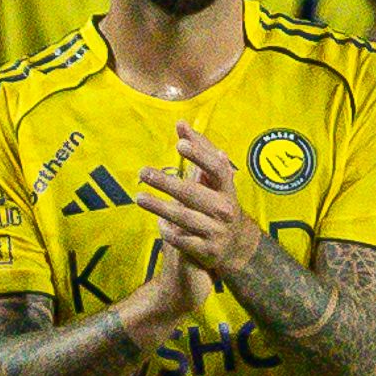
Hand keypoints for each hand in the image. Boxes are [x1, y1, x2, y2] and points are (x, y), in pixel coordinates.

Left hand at [136, 120, 272, 281]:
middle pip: (192, 194)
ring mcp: (217, 231)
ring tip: (139, 197)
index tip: (180, 144)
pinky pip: (182, 239)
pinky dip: (168, 231)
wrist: (236, 246)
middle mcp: (224, 209)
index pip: (216, 169)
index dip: (200, 155)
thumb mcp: (214, 180)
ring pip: (184, 218)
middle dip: (166, 183)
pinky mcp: (207, 251)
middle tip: (142, 172)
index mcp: (227, 189)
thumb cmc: (218, 203)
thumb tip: (180, 124)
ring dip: (159, 207)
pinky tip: (158, 224)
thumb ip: (198, 151)